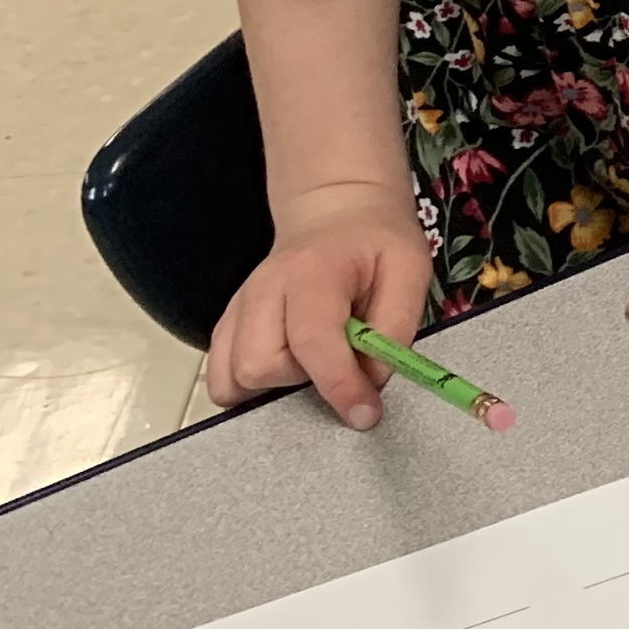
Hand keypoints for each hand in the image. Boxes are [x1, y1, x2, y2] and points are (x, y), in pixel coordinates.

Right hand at [208, 178, 430, 428]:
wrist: (335, 214)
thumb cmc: (376, 243)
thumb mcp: (409, 270)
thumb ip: (396, 327)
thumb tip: (372, 381)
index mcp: (311, 272)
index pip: (312, 339)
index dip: (338, 384)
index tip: (365, 414)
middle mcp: (261, 290)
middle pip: (258, 365)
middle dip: (301, 380)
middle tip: (337, 361)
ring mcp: (237, 307)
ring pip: (231, 378)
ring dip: (272, 387)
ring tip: (310, 363)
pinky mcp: (227, 324)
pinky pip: (219, 376)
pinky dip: (247, 387)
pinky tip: (284, 370)